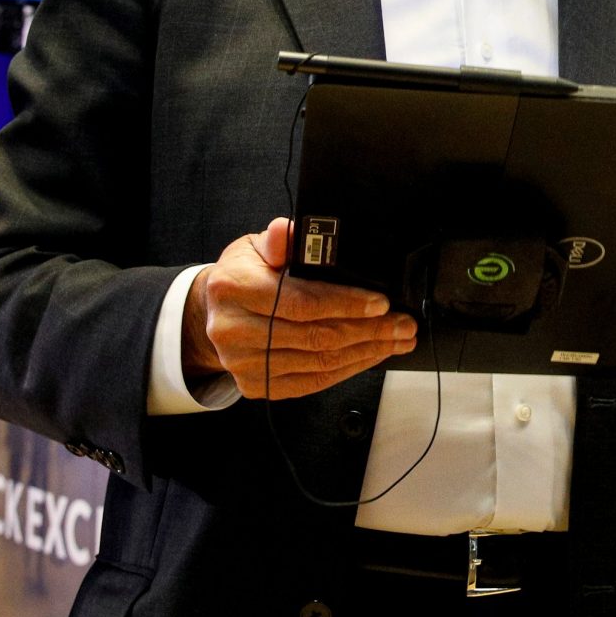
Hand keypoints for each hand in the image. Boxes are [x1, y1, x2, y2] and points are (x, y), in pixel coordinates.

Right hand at [181, 217, 416, 398]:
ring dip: (365, 352)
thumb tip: (289, 230)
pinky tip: (370, 357)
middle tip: (404, 325)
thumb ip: (277, 241)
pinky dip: (346, 370)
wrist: (212, 314)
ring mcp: (243, 363)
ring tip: (397, 340)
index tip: (382, 304)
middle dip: (368, 331)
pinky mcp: (256, 386)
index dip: (346, 304)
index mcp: (234, 288)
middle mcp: (234, 329)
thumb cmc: (243, 276)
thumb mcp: (254, 248)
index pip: (301, 302)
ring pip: (318, 362)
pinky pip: (311, 382)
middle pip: (315, 336)